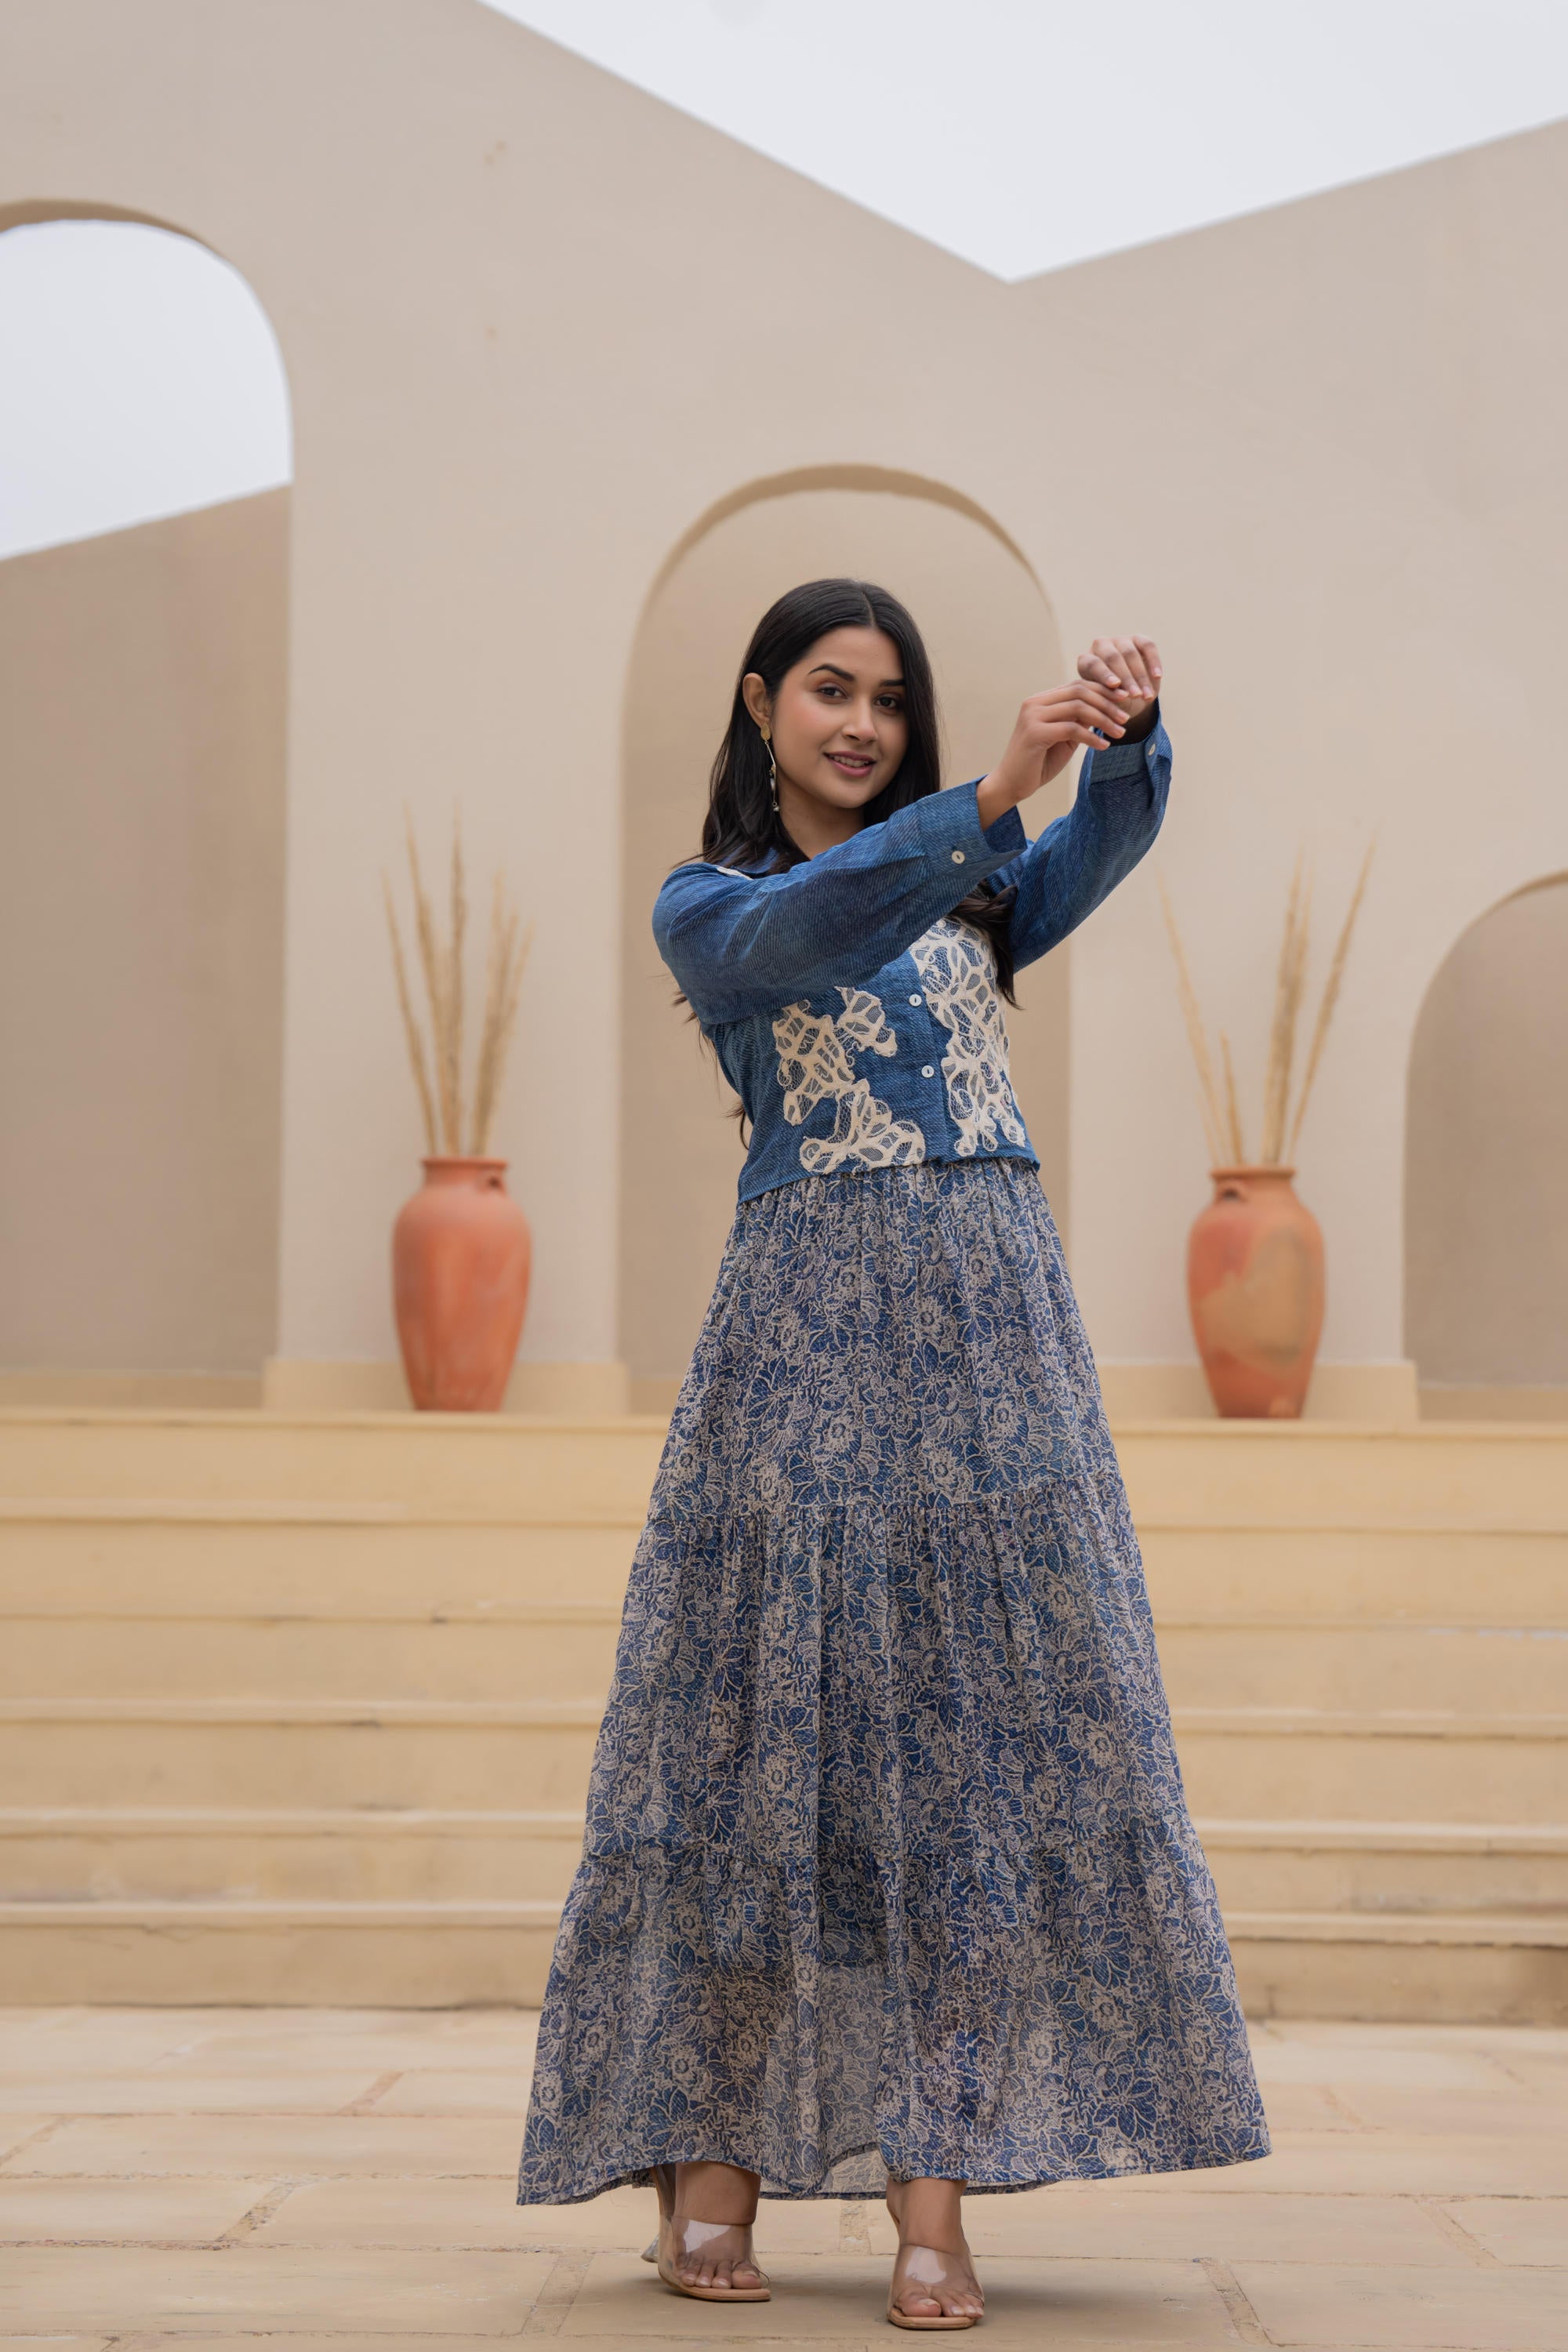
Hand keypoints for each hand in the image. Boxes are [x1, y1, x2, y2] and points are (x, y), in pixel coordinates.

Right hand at [974, 676, 1132, 828]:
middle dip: (1108, 703)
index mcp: (1041, 700)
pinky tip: (1104, 746)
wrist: (1011, 785)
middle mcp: (1034, 703)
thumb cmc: (1038, 762)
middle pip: (1080, 692)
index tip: (1125, 701)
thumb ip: (1079, 721)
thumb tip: (1106, 708)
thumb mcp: (1064, 737)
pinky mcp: (1034, 733)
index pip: (1078, 685)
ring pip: (1078, 708)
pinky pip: (1071, 729)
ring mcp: (1033, 717)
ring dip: (1104, 719)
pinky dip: (1091, 737)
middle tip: (1126, 718)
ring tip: (1121, 733)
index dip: (1104, 690)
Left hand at [1079, 636, 1161, 731]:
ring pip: (1130, 653)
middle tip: (1136, 696)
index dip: (1105, 674)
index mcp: (1085, 661)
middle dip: (1126, 678)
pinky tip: (1158, 676)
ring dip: (1141, 676)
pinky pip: (1148, 646)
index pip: (1094, 664)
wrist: (1130, 697)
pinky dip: (1154, 661)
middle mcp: (1100, 646)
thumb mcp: (1107, 702)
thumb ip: (1110, 696)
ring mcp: (1120, 640)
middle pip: (1113, 658)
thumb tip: (1123, 694)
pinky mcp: (1138, 639)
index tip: (1115, 685)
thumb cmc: (1112, 701)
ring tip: (1147, 695)